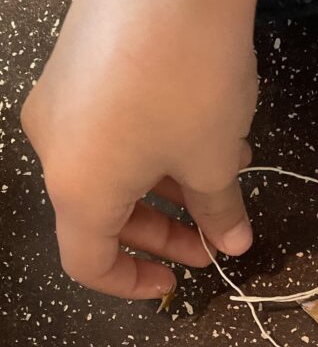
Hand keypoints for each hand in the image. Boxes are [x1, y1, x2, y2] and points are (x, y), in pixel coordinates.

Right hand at [21, 0, 260, 299]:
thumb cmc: (186, 77)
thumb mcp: (214, 159)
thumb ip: (220, 212)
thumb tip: (232, 242)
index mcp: (77, 188)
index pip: (88, 264)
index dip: (133, 283)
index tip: (176, 282)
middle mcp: (55, 147)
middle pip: (103, 216)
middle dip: (164, 232)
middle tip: (214, 236)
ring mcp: (62, 100)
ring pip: (113, 168)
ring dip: (169, 186)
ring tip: (228, 177)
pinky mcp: (77, 64)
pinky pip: (112, 126)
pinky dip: (156, 144)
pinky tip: (210, 130)